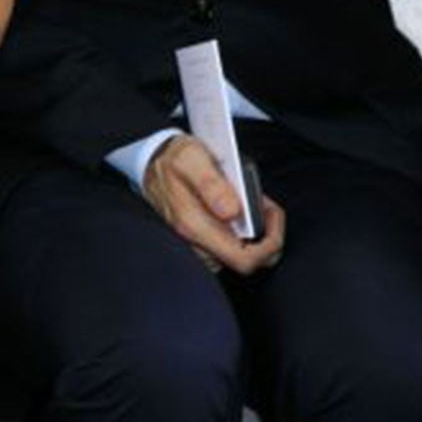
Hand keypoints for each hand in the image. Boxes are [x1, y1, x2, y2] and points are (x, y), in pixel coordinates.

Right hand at [141, 134, 285, 275]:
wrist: (150, 161)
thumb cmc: (173, 160)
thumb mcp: (193, 159)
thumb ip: (212, 185)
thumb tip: (232, 211)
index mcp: (194, 225)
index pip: (244, 259)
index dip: (269, 245)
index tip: (272, 218)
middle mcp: (193, 242)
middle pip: (246, 262)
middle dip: (265, 237)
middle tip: (265, 207)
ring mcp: (195, 245)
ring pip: (238, 257)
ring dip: (255, 235)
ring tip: (254, 206)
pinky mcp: (198, 242)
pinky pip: (229, 249)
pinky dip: (243, 234)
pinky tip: (241, 213)